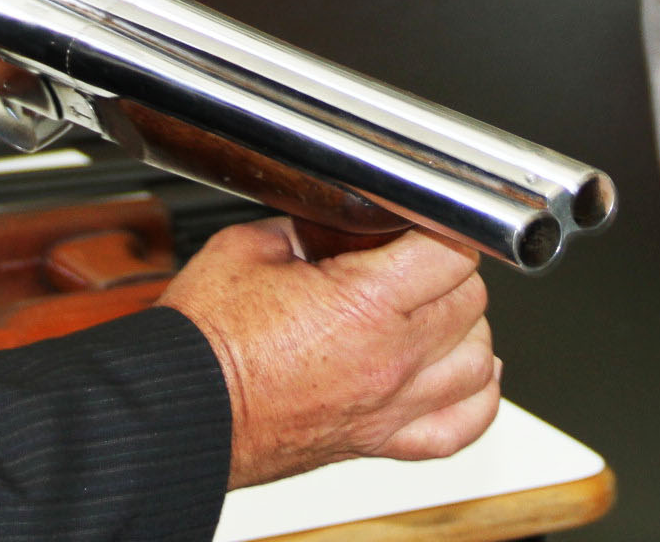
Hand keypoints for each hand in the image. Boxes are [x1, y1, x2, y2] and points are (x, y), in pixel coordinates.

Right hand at [161, 221, 501, 487]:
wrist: (181, 413)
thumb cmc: (202, 345)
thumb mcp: (248, 249)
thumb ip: (303, 226)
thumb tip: (326, 218)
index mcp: (364, 304)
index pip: (451, 254)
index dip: (440, 229)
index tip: (423, 224)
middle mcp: (389, 360)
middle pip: (469, 302)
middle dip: (448, 273)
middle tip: (414, 261)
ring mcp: (389, 406)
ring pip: (479, 361)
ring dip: (465, 331)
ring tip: (436, 311)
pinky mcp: (378, 442)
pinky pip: (459, 426)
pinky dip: (474, 398)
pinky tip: (462, 372)